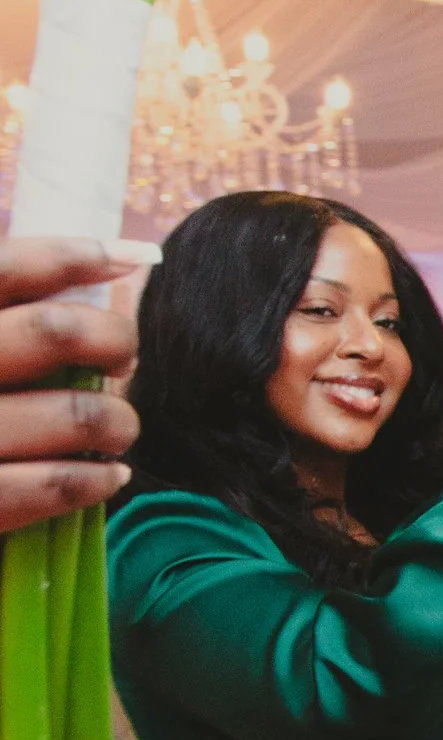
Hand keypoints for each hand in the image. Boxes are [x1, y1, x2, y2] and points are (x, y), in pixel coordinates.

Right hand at [0, 238, 150, 530]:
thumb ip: (9, 319)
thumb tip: (102, 272)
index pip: (4, 267)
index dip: (73, 255)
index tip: (132, 256)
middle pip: (56, 332)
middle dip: (113, 341)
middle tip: (123, 359)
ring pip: (78, 413)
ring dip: (118, 420)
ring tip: (119, 429)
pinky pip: (57, 484)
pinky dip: (97, 479)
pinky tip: (108, 476)